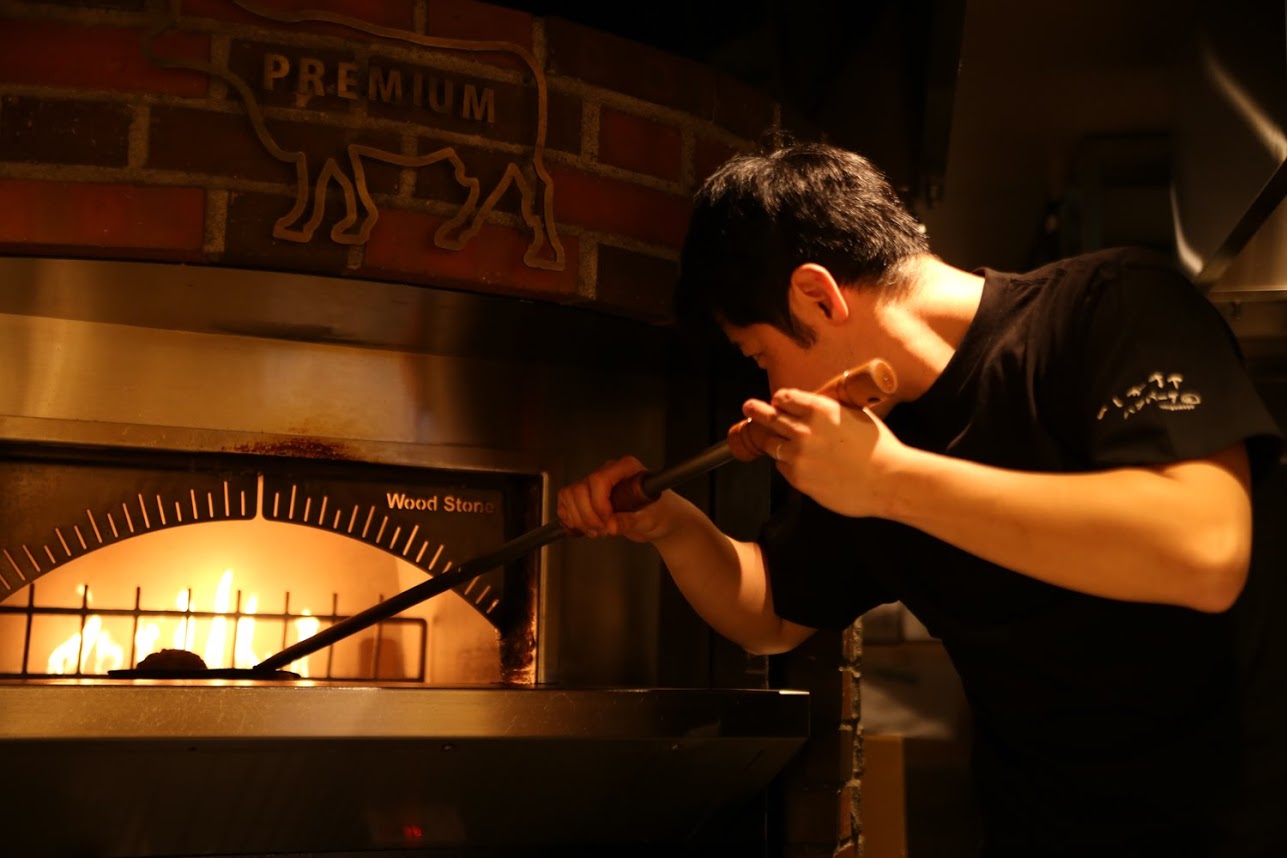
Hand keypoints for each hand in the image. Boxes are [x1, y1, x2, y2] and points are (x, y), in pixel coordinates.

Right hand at [557, 455, 684, 542]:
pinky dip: (571, 518)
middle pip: (580, 489)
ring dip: (580, 519)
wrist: (660, 518)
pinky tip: (586, 528)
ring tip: (598, 531)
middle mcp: (608, 472)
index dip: (599, 503)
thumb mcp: (650, 519)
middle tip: (604, 530)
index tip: (608, 521)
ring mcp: (596, 484)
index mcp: (626, 468)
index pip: (600, 479)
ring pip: (570, 496)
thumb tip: (611, 525)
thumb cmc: (661, 511)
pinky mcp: (587, 496)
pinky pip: (566, 503)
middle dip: (589, 515)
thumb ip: (630, 521)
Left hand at [742, 388, 901, 517]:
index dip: (781, 399)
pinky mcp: (798, 478)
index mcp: (820, 409)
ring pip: (772, 444)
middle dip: (756, 410)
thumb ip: (831, 412)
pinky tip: (802, 465)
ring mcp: (798, 455)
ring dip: (772, 441)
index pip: (786, 398)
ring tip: (769, 439)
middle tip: (748, 406)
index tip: (778, 401)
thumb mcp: (856, 415)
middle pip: (770, 417)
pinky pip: (783, 467)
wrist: (888, 480)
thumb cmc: (879, 447)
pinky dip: (787, 464)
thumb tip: (816, 410)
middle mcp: (804, 430)